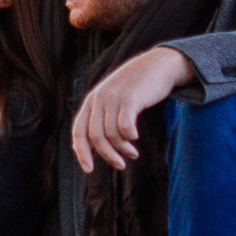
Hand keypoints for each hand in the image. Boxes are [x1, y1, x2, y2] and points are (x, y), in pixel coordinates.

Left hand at [69, 44, 193, 174]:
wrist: (157, 65)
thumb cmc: (135, 88)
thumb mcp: (112, 99)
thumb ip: (102, 118)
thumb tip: (94, 149)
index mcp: (91, 101)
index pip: (78, 131)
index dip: (81, 153)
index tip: (89, 170)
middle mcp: (99, 99)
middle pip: (96, 137)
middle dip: (108, 155)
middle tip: (120, 165)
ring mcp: (113, 97)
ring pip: (112, 135)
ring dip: (123, 149)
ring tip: (133, 153)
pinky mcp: (130, 98)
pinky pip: (125, 127)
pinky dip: (130, 137)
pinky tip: (136, 137)